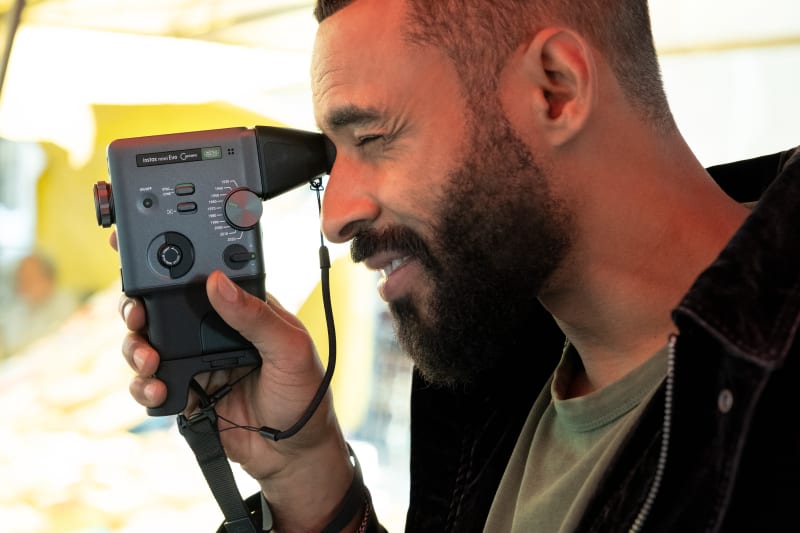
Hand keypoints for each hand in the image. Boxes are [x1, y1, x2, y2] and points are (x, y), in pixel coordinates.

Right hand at [112, 232, 353, 528]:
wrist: (294, 454)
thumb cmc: (305, 395)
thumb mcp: (290, 349)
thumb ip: (256, 316)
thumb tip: (217, 282)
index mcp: (243, 310)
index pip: (203, 278)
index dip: (172, 266)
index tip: (142, 253)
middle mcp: (214, 331)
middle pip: (164, 307)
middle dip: (140, 307)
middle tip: (136, 314)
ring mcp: (196, 362)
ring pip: (149, 343)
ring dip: (137, 347)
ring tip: (147, 359)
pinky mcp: (185, 393)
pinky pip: (151, 383)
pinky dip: (144, 386)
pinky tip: (156, 390)